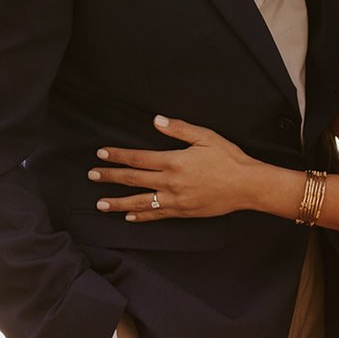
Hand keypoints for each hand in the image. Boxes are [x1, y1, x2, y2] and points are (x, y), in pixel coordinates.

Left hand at [89, 115, 260, 220]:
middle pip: (134, 180)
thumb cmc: (228, 158)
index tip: (102, 154)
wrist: (246, 185)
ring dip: (118, 203)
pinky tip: (129, 217)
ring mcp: (175, 200)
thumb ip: (179, 129)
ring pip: (140, 202)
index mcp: (174, 161)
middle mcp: (170, 183)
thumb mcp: (205, 136)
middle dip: (110, 177)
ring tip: (100, 203)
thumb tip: (157, 120)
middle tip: (92, 175)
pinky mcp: (183, 212)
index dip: (118, 156)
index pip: (138, 159)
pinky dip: (141, 216)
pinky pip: (157, 215)